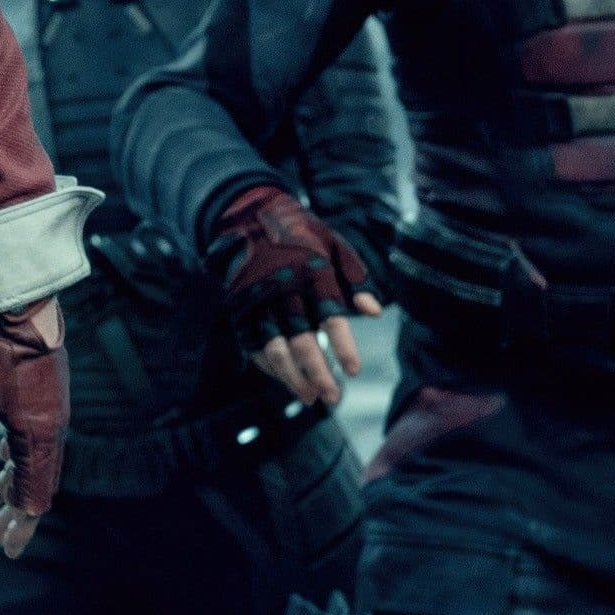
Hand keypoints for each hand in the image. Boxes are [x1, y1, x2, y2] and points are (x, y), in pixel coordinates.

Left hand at [0, 297, 66, 557]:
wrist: (14, 296)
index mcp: (38, 435)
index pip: (33, 495)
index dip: (18, 524)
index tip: (6, 548)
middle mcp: (52, 425)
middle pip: (37, 482)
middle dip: (14, 510)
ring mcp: (51, 407)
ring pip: (34, 458)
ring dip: (12, 482)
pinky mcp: (44, 390)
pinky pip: (34, 435)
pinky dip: (16, 455)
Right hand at [210, 186, 382, 407]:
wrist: (246, 216)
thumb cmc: (300, 234)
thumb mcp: (333, 245)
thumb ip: (355, 277)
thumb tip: (374, 313)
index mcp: (312, 272)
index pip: (331, 316)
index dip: (343, 345)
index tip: (354, 371)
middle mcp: (283, 289)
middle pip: (301, 339)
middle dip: (318, 372)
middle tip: (334, 397)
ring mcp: (259, 300)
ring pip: (274, 347)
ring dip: (292, 377)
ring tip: (311, 398)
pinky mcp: (240, 308)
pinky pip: (253, 344)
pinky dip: (269, 365)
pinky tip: (287, 380)